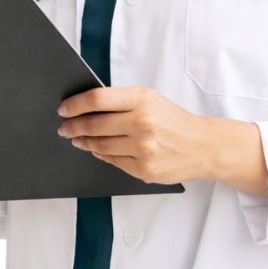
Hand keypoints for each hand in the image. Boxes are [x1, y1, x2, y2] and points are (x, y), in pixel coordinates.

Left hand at [56, 86, 210, 185]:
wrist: (203, 146)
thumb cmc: (174, 121)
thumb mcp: (151, 100)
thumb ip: (121, 102)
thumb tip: (86, 107)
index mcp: (142, 99)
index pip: (97, 99)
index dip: (75, 104)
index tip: (64, 109)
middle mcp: (142, 123)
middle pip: (93, 124)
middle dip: (73, 127)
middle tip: (64, 127)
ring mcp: (143, 148)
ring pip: (99, 146)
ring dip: (83, 142)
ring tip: (77, 139)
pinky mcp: (143, 169)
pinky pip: (112, 161)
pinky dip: (101, 154)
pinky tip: (97, 149)